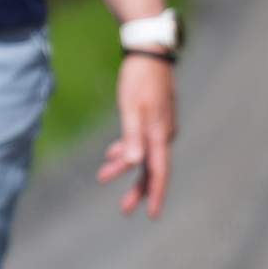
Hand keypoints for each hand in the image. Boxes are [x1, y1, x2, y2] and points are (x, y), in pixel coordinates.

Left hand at [99, 54, 176, 217]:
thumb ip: (132, 137)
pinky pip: (141, 143)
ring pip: (144, 156)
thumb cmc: (139, 79)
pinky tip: (113, 153)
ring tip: (104, 176)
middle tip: (124, 209)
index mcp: (159, 135)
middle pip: (151, 170)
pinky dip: (127, 150)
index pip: (159, 173)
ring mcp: (160, 127)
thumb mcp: (131, 108)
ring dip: (125, 168)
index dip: (155, 195)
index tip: (152, 215)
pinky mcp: (154, 119)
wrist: (150, 53)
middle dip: (138, 190)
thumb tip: (133, 163)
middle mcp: (163, 135)